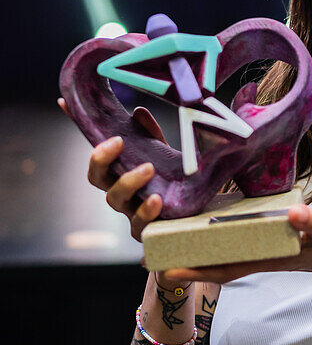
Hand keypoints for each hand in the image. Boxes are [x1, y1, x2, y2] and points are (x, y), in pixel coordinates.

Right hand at [58, 98, 166, 242]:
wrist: (195, 216)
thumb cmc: (172, 183)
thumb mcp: (164, 156)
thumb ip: (151, 136)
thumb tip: (138, 112)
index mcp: (119, 175)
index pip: (97, 160)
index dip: (84, 136)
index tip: (90, 127)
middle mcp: (120, 193)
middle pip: (98, 178)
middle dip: (102, 159)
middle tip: (119, 142)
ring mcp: (130, 213)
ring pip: (115, 199)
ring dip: (128, 181)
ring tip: (148, 168)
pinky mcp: (146, 231)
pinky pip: (140, 225)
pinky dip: (145, 213)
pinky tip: (156, 201)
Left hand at [163, 203, 311, 303]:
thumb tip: (294, 215)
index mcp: (268, 255)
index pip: (224, 267)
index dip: (195, 271)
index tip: (167, 272)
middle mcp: (259, 254)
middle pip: (214, 262)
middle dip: (185, 263)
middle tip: (152, 259)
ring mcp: (262, 248)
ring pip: (221, 254)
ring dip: (196, 251)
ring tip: (167, 244)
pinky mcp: (267, 239)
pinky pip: (234, 243)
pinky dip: (215, 239)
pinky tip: (202, 229)